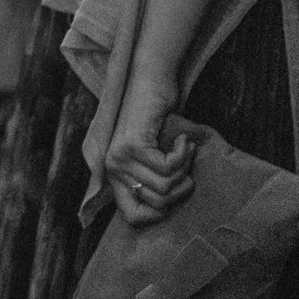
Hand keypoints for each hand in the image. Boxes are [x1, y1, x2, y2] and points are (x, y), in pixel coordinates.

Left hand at [105, 83, 195, 225]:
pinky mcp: (133, 145)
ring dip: (185, 168)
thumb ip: (151, 179)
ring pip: (165, 185)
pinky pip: (169, 167)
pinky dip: (184, 154)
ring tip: (184, 149)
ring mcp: (120, 157)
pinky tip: (184, 140)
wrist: (150, 81)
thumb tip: (166, 209)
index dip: (160, 213)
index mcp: (114, 175)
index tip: (176, 192)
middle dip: (181, 186)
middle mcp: (112, 168)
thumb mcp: (151, 155)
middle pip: (158, 202)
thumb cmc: (157, 119)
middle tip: (186, 163)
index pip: (132, 217)